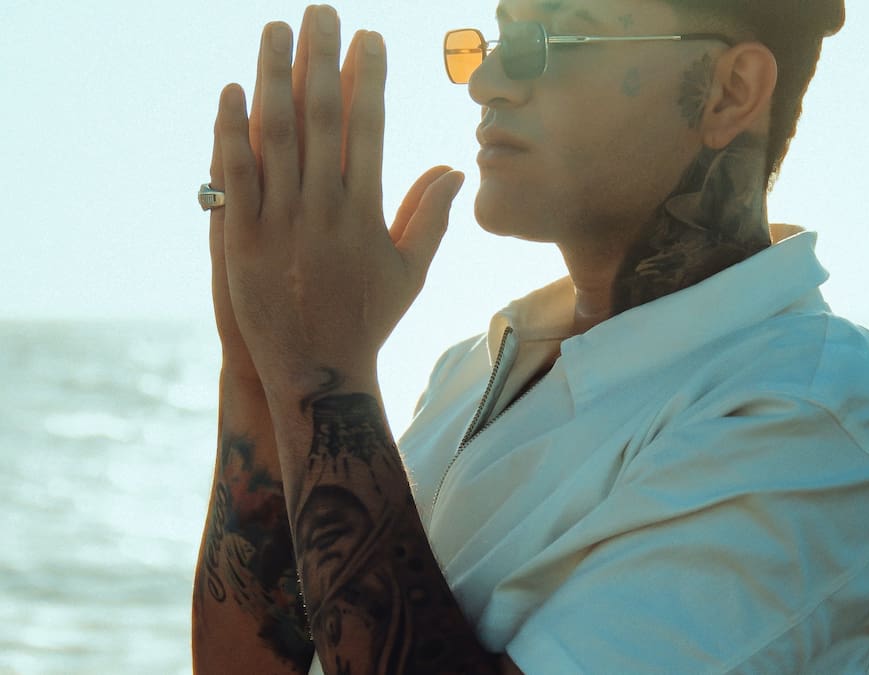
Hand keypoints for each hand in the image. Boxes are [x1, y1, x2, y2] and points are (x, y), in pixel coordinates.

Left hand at [213, 5, 464, 396]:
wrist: (317, 374)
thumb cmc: (368, 322)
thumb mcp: (410, 273)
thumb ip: (431, 218)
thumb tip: (458, 171)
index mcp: (366, 214)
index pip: (368, 130)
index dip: (369, 79)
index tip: (370, 40)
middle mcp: (324, 211)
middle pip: (322, 119)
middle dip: (322, 58)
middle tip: (322, 12)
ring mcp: (280, 224)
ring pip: (275, 136)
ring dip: (274, 77)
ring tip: (275, 30)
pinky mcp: (242, 242)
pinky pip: (234, 177)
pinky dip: (231, 132)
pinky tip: (232, 91)